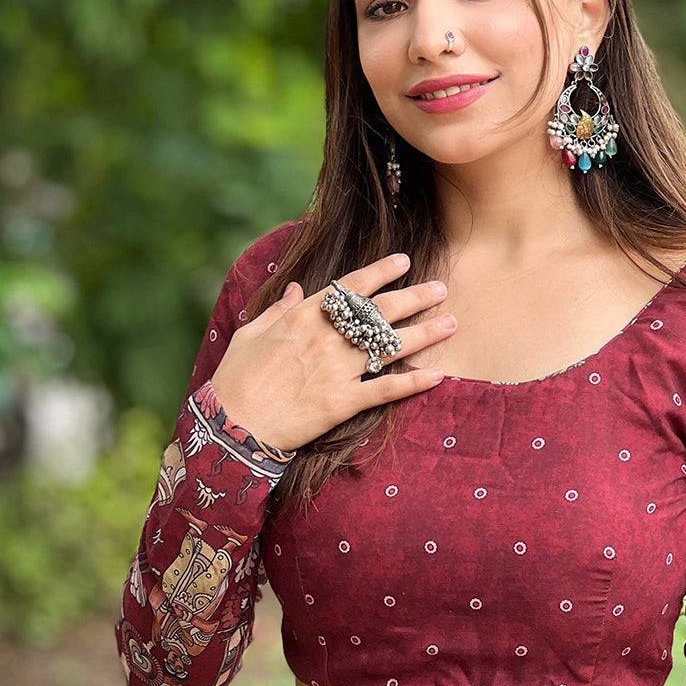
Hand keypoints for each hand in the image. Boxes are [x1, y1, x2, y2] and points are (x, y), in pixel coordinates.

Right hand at [209, 251, 454, 451]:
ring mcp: (337, 370)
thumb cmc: (236, 378)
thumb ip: (277, 309)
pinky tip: (437, 375)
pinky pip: (385, 389)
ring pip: (390, 346)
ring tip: (451, 324)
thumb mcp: (250, 333)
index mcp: (303, 317)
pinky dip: (412, 382)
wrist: (233, 425)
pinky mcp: (343, 402)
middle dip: (415, 298)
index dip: (381, 272)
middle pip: (381, 312)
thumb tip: (295, 290)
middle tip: (442, 289)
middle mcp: (326, 338)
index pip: (351, 287)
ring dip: (425, 334)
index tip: (405, 261)